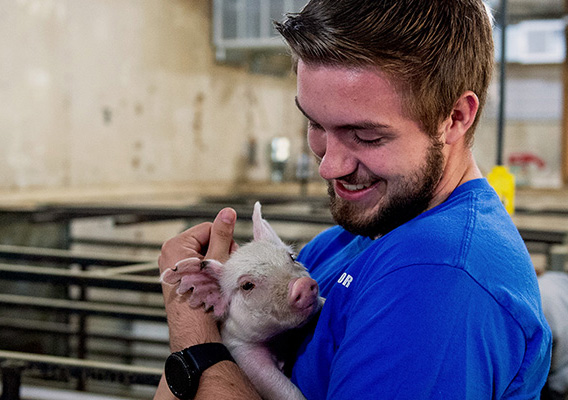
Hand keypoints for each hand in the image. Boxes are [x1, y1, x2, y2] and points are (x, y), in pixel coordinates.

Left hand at [159, 208, 237, 350]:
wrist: (195, 330)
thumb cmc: (203, 297)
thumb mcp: (217, 260)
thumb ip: (222, 234)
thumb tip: (227, 212)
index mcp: (175, 245)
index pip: (209, 228)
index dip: (223, 241)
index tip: (227, 257)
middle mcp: (169, 254)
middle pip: (205, 240)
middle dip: (219, 252)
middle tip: (222, 270)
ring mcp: (173, 267)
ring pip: (203, 254)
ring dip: (215, 264)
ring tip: (215, 280)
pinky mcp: (178, 278)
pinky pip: (197, 266)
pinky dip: (207, 272)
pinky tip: (210, 285)